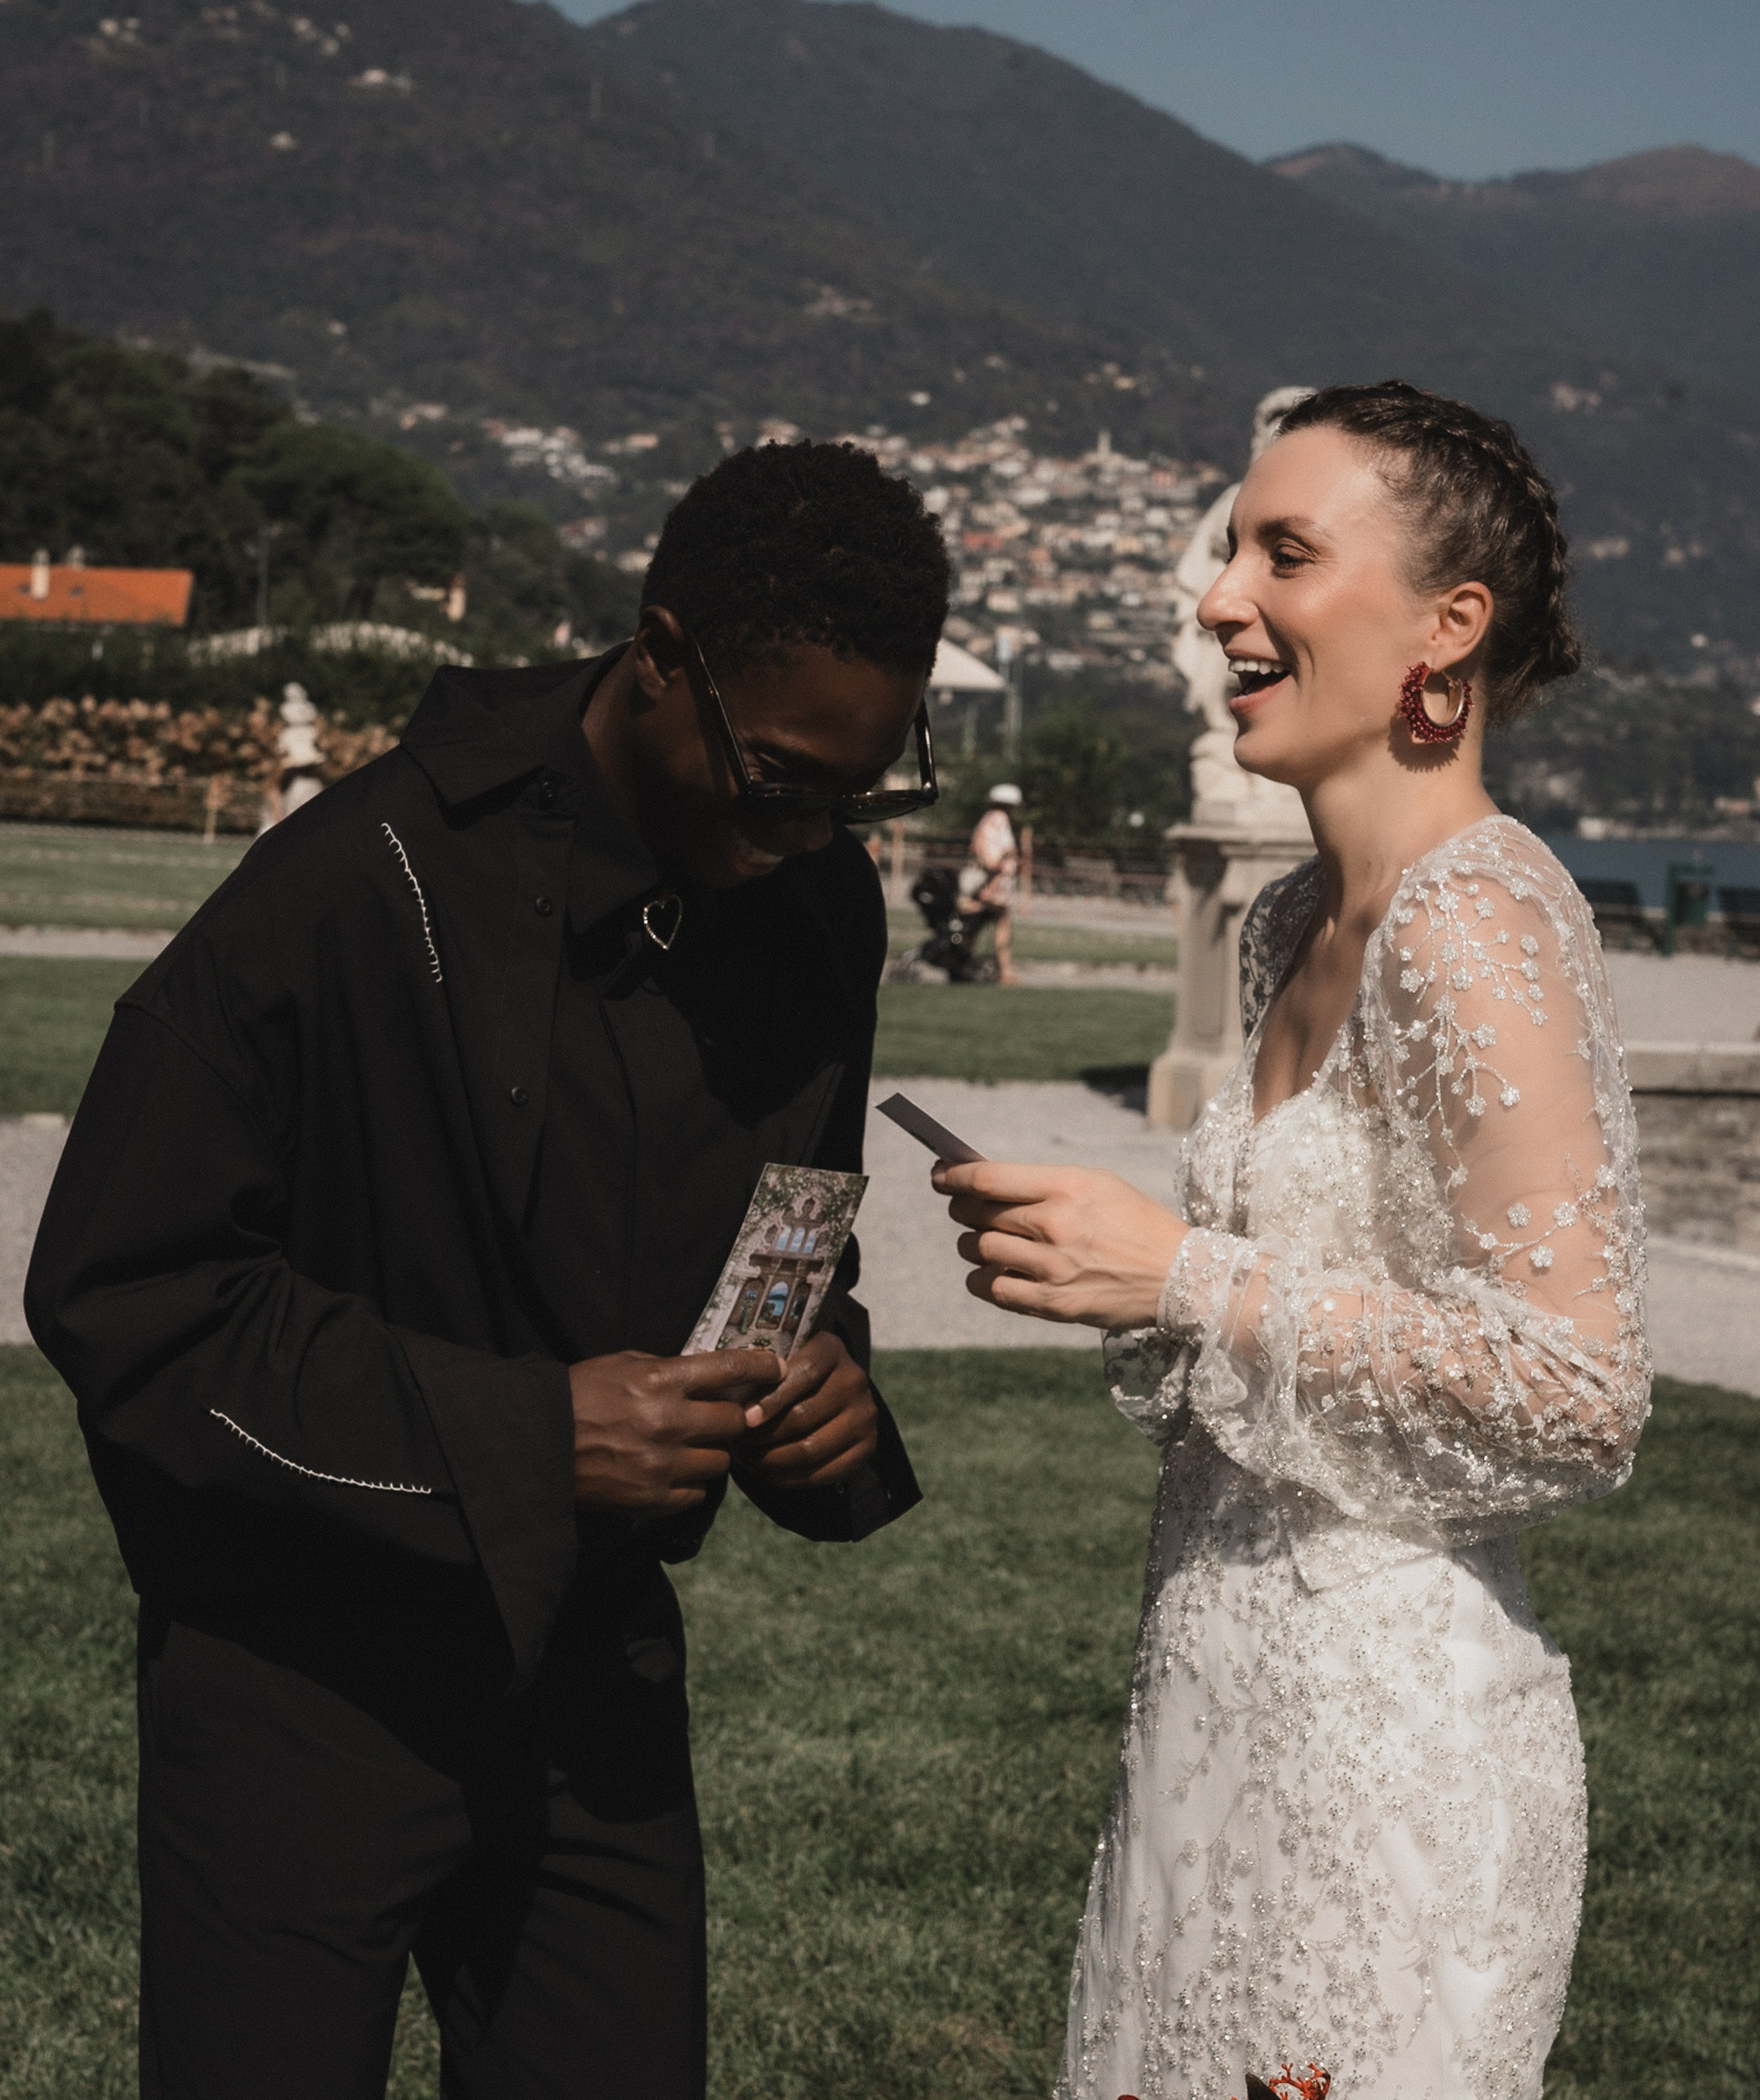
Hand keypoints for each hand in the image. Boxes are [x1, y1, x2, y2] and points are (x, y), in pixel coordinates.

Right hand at [568, 1349, 781, 1514]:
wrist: (537, 1444)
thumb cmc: (580, 1395)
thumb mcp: (622, 1364)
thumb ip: (669, 1368)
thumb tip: (712, 1373)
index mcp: (659, 1379)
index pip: (730, 1370)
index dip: (761, 1368)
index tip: (776, 1368)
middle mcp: (667, 1421)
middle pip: (734, 1422)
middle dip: (731, 1418)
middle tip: (718, 1417)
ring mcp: (662, 1464)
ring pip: (721, 1462)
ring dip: (713, 1453)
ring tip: (690, 1447)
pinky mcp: (653, 1498)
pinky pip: (698, 1492)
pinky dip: (692, 1482)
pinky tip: (673, 1471)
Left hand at [732, 1331, 878, 1490]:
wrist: (831, 1391)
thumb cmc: (789, 1374)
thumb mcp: (780, 1358)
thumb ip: (760, 1369)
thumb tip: (725, 1397)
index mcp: (831, 1348)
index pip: (803, 1373)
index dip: (771, 1399)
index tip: (744, 1418)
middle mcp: (854, 1379)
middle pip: (803, 1416)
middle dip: (763, 1436)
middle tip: (736, 1445)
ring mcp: (864, 1415)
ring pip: (810, 1449)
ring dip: (771, 1460)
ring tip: (747, 1459)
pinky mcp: (868, 1446)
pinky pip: (822, 1473)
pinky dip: (789, 1478)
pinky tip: (767, 1473)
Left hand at [933, 1160, 1186, 1328]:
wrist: (1181, 1276)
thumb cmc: (1136, 1222)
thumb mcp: (1097, 1184)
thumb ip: (1043, 1183)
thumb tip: (984, 1184)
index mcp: (1068, 1187)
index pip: (988, 1178)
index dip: (953, 1175)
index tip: (939, 1174)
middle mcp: (1056, 1226)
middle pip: (977, 1214)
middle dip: (961, 1208)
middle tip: (964, 1208)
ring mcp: (1053, 1268)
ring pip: (979, 1251)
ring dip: (970, 1244)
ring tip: (982, 1241)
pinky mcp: (1054, 1303)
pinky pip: (993, 1290)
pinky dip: (981, 1279)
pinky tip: (989, 1272)